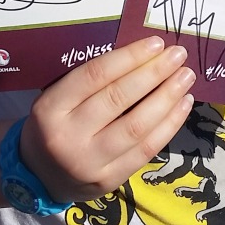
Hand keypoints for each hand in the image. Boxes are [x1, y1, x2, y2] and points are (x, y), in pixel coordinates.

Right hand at [19, 37, 194, 202]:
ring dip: (167, 98)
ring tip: (186, 78)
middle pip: (119, 99)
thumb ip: (90, 80)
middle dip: (154, 73)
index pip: (95, 75)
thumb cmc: (54, 124)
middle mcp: (68, 136)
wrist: (38, 176)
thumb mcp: (57, 97)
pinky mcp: (109, 181)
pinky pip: (145, 150)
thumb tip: (141, 54)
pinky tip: (183, 105)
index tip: (156, 43)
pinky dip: (169, 125)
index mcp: (51, 108)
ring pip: (136, 127)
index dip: (129, 57)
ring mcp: (89, 162)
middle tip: (178, 55)